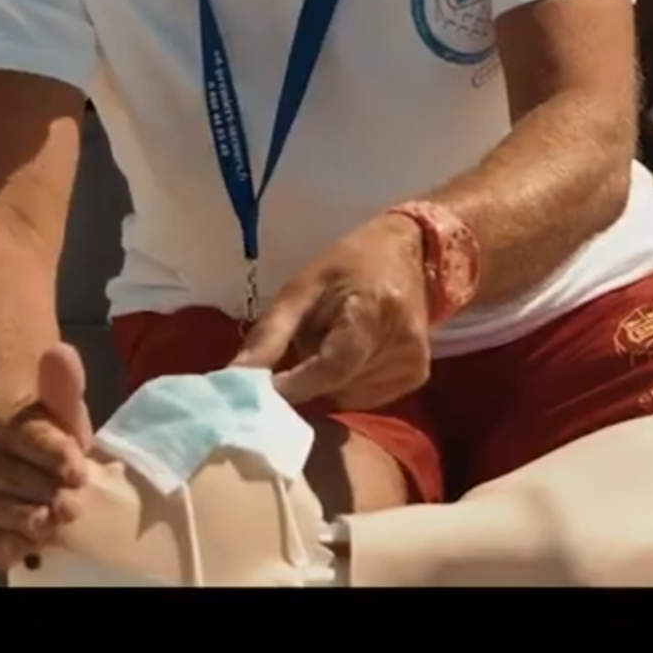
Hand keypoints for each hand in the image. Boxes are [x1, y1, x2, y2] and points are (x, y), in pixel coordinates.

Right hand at [0, 345, 94, 570]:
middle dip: (46, 492)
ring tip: (52, 524)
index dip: (54, 453)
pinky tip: (26, 548)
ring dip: (27, 518)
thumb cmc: (46, 436)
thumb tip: (61, 352)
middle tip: (72, 505)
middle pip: (18, 478)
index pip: (31, 437)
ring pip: (1, 509)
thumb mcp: (59, 411)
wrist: (9, 457)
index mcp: (9, 426)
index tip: (76, 466)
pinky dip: (4, 547)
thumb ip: (63, 389)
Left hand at [233, 213, 431, 410]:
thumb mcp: (302, 287)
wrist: (409, 254)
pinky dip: (346, 384)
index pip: (332, 367)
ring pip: (347, 397)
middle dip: (305, 380)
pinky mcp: (417, 377)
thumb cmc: (348, 266)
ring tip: (330, 344)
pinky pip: (364, 399)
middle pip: (336, 386)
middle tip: (293, 354)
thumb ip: (271, 334)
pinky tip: (351, 355)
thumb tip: (235, 377)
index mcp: (374, 312)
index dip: (294, 384)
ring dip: (327, 382)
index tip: (260, 391)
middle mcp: (403, 344)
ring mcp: (413, 365)